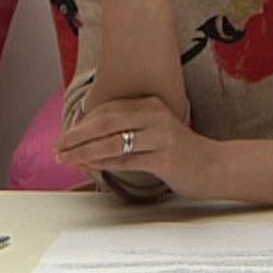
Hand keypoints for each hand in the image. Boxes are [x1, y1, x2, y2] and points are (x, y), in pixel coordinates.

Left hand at [56, 94, 214, 194]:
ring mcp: (162, 136)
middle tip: (58, 147)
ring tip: (66, 158)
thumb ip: (126, 132)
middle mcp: (156, 115)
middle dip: (77, 135)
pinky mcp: (165, 157)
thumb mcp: (153, 133)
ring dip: (84, 151)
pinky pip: (126, 160)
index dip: (82, 123)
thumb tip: (86, 141)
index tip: (64, 137)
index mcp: (151, 104)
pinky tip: (89, 166)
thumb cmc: (180, 153)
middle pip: (107, 121)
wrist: (215, 167)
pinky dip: (103, 163)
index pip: (108, 109)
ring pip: (114, 141)